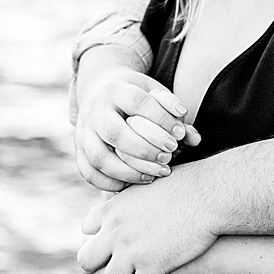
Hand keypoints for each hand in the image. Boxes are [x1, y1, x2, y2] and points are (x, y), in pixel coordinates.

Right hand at [74, 65, 200, 192]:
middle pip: (114, 132)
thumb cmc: (138, 97)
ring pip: (99, 156)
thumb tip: (194, 139)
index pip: (138, 103)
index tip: (179, 134)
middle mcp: (95, 109)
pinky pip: (89, 172)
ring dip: (129, 171)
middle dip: (145, 149)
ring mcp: (84, 131)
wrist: (100, 89)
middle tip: (168, 156)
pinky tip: (130, 184)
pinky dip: (109, 183)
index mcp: (116, 89)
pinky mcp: (79, 149)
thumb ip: (175, 115)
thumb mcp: (156, 95)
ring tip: (152, 175)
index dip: (161, 120)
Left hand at [78, 170, 216, 273]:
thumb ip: (130, 195)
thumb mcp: (146, 184)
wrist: (206, 195)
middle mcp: (114, 231)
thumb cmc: (184, 185)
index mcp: (111, 209)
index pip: (86, 228)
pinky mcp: (151, 266)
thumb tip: (127, 197)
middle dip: (95, 269)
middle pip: (86, 259)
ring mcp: (130, 251)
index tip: (106, 246)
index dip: (95, 239)